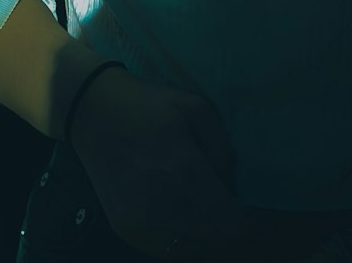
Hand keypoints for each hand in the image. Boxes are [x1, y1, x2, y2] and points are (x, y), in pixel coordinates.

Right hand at [67, 66, 268, 259]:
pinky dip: (186, 242)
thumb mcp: (196, 108)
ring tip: (218, 217)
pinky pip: (167, 250)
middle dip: (233, 231)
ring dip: (210, 239)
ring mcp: (140, 222)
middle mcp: (159, 203)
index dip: (250, 223)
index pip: (230, 222)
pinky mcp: (126, 230)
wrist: (92, 113)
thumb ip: (222, 149)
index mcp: (181, 169)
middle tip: (241, 215)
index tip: (258, 212)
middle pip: (214, 242)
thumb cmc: (148, 104)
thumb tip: (232, 187)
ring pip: (192, 250)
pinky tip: (191, 222)